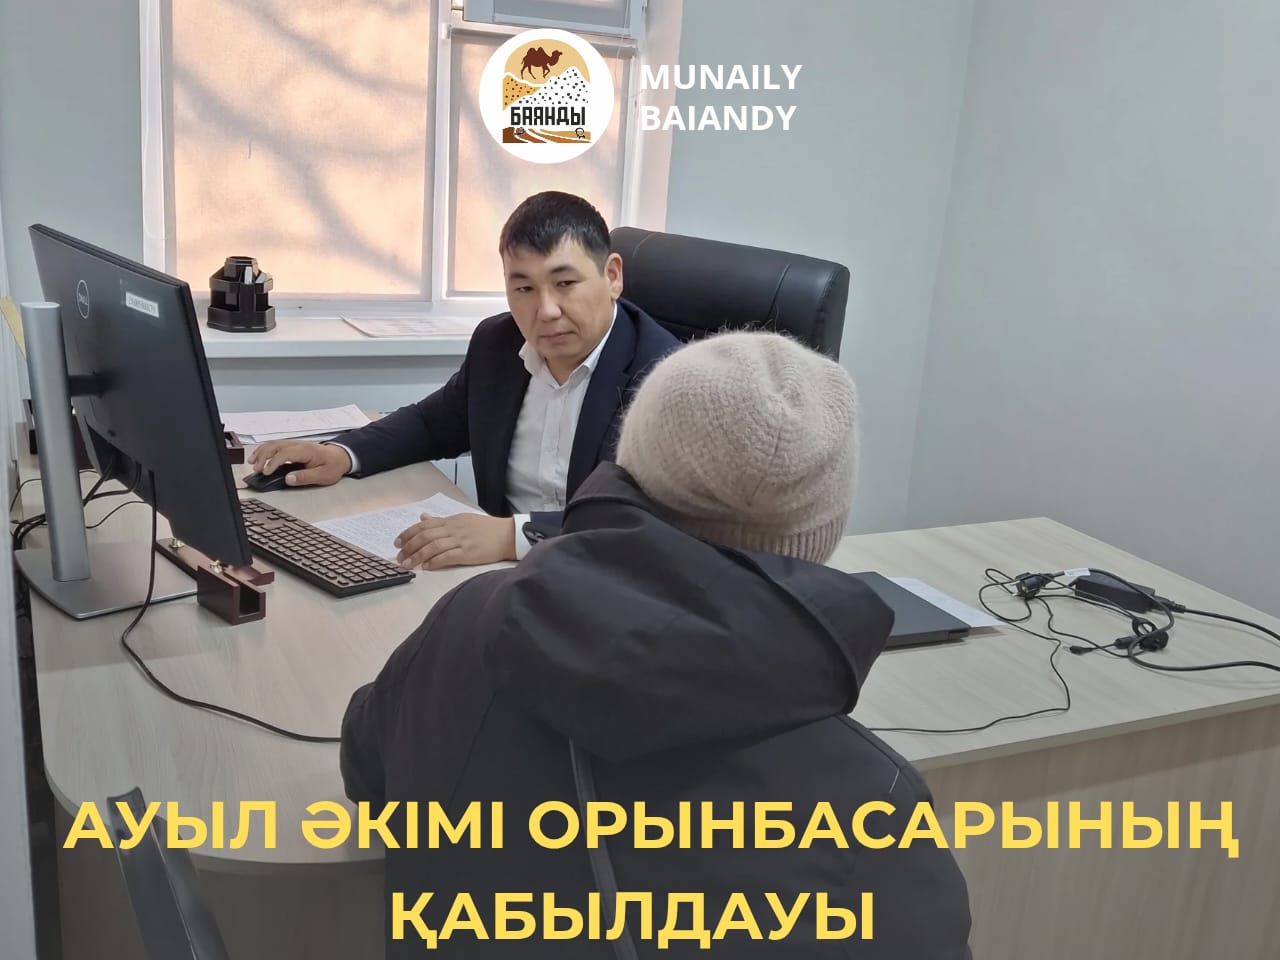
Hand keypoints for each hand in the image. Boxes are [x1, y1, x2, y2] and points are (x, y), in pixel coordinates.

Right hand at [246, 440, 350, 486]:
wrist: (341, 456)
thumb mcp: (323, 475)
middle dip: (263, 456)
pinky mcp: (292, 447)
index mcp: (306, 450)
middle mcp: (298, 445)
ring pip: (273, 444)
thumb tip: (288, 479)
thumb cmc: (333, 466)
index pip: (285, 453)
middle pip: (276, 446)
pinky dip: (265, 451)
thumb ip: (305, 477)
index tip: (266, 472)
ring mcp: (295, 444)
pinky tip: (258, 458)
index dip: (273, 462)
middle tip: (256, 469)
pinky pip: (276, 446)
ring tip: (252, 463)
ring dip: (261, 452)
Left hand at [393, 514, 516, 569]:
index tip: (397, 543)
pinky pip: (448, 556)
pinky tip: (426, 566)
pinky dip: (435, 561)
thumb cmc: (486, 529)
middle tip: (399, 557)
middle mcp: (453, 529)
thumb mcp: (462, 519)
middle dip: (409, 547)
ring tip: (408, 564)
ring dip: (417, 556)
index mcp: (451, 521)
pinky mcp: (468, 553)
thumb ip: (441, 521)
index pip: (423, 526)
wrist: (507, 535)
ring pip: (433, 547)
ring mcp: (461, 541)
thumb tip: (423, 517)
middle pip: (425, 536)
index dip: (408, 534)